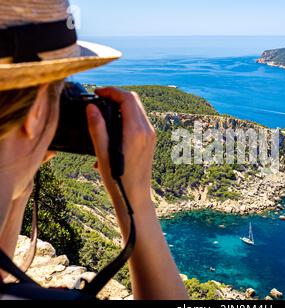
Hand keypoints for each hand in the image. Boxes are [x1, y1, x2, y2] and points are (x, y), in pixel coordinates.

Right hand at [86, 87, 156, 214]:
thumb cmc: (118, 178)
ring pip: (137, 109)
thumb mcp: (102, 152)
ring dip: (121, 106)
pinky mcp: (150, 140)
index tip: (97, 92)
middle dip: (116, 95)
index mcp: (135, 131)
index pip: (127, 98)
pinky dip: (126, 117)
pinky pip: (139, 120)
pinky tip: (112, 129)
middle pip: (134, 100)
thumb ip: (97, 127)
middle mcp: (146, 130)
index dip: (111, 91)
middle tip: (99, 99)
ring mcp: (151, 135)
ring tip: (103, 113)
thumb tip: (91, 107)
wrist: (136, 196)